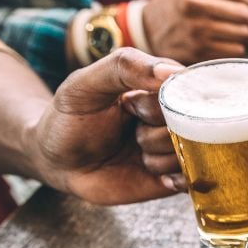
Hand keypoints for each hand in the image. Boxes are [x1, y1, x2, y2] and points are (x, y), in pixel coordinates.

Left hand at [27, 48, 185, 204]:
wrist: (57, 162)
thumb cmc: (71, 118)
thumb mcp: (85, 83)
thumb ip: (124, 67)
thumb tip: (172, 72)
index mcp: (161, 89)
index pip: (185, 93)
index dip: (159, 105)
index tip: (131, 107)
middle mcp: (174, 119)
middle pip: (191, 126)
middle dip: (155, 133)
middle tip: (132, 133)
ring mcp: (175, 149)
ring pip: (189, 154)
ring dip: (157, 158)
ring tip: (136, 154)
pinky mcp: (173, 178)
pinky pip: (190, 180)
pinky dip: (172, 179)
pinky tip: (152, 174)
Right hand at [143, 0, 247, 62]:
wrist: (148, 29)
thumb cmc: (179, 3)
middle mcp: (193, 4)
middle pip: (245, 15)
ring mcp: (195, 29)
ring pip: (243, 35)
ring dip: (245, 35)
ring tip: (238, 33)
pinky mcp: (197, 51)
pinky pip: (235, 52)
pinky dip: (237, 48)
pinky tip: (228, 44)